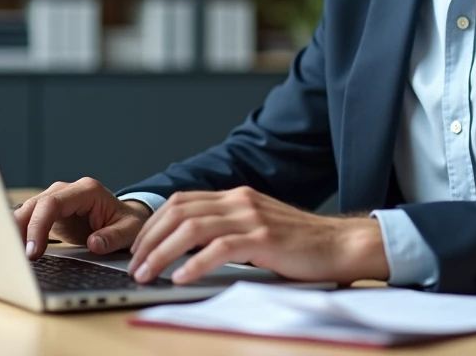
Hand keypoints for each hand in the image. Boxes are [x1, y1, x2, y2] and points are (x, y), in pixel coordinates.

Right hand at [12, 177, 152, 259]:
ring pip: (27, 211)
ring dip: (15, 232)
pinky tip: (13, 250)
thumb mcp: (130, 230)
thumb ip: (114, 236)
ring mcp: (56, 199)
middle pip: (34, 205)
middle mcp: (67, 191)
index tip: (34, 251)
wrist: (125, 217)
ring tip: (9, 256)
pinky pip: (28, 220)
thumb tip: (95, 244)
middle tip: (16, 258)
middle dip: (21, 230)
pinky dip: (19, 234)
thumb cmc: (127, 222)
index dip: (39, 226)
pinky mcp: (49, 213)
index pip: (53, 203)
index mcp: (87, 190)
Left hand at [126, 186, 388, 285]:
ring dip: (162, 253)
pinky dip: (194, 264)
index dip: (153, 224)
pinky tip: (181, 278)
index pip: (181, 202)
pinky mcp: (264, 238)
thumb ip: (228, 231)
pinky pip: (220, 248)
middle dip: (149, 239)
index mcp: (236, 197)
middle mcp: (240, 201)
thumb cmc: (300, 244)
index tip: (137, 248)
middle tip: (134, 265)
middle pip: (179, 212)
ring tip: (147, 274)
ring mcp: (252, 217)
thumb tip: (187, 251)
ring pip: (192, 229)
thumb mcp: (258, 228)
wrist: (341, 244)